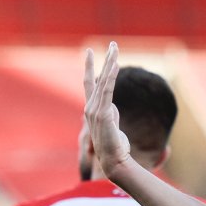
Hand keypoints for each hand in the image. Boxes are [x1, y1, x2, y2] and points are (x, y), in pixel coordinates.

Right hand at [83, 43, 133, 178]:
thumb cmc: (114, 146)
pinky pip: (107, 90)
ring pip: (102, 81)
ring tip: (116, 48)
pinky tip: (115, 65)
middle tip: (113, 44)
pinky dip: (110, 76)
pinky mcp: (104, 114)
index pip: (89, 83)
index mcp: (92, 108)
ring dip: (110, 63)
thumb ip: (110, 114)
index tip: (90, 51)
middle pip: (97, 77)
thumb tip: (113, 107)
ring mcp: (95, 110)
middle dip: (105, 60)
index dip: (89, 67)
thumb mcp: (112, 125)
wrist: (113, 161)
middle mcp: (90, 107)